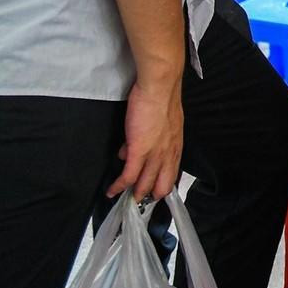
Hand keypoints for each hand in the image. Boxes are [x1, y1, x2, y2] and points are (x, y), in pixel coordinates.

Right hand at [109, 79, 182, 201]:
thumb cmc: (160, 99)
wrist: (159, 88)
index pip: (171, 174)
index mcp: (175, 146)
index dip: (161, 185)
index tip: (152, 190)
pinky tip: (111, 191)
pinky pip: (128, 176)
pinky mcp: (139, 151)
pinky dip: (119, 186)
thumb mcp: (161, 123)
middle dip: (149, 195)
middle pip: (161, 185)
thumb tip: (129, 148)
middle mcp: (168, 154)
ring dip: (133, 194)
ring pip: (144, 184)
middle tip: (138, 199)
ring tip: (124, 199)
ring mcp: (154, 154)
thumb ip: (150, 138)